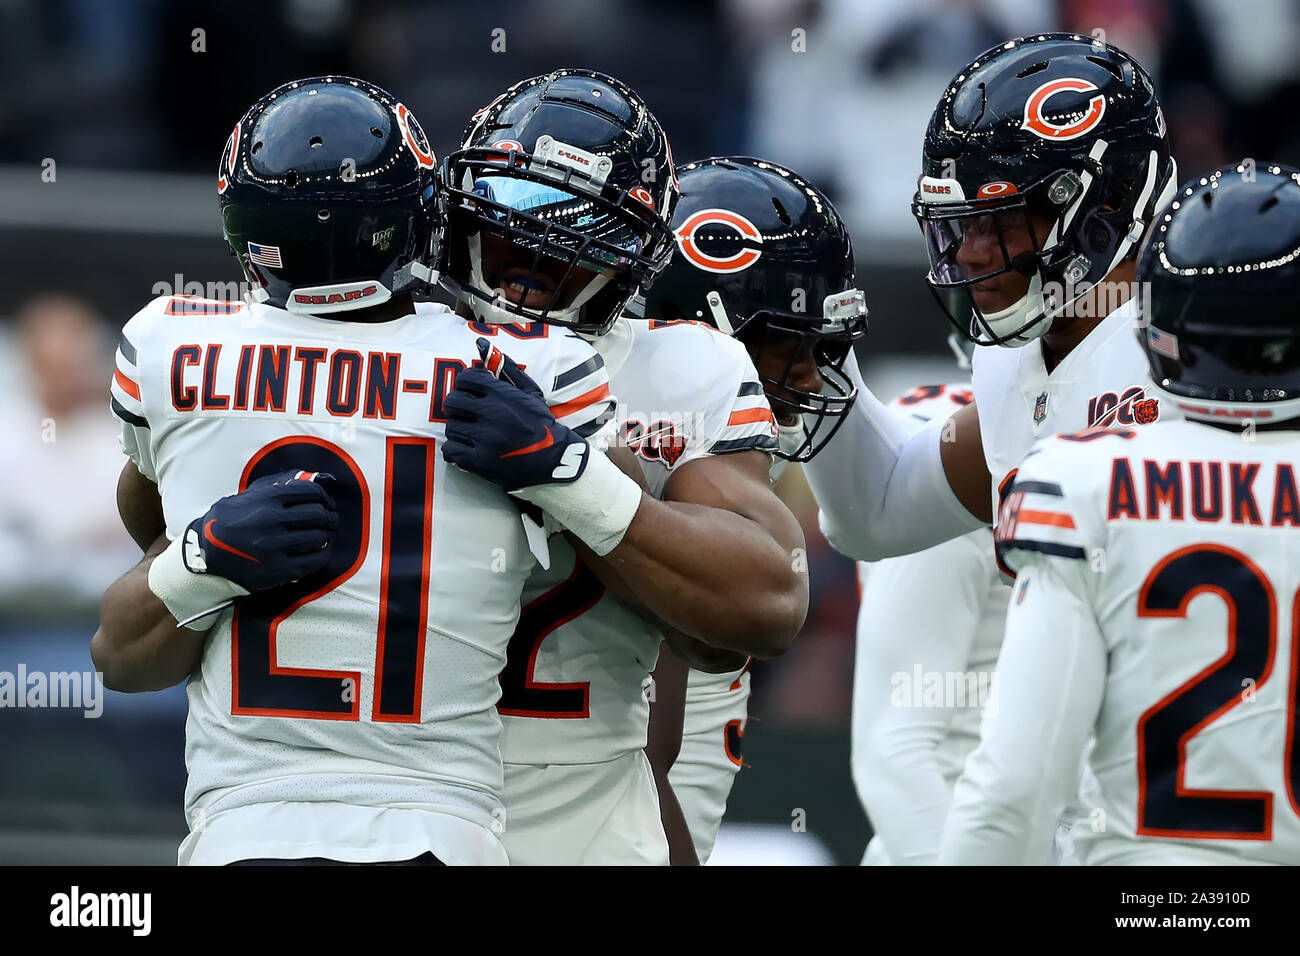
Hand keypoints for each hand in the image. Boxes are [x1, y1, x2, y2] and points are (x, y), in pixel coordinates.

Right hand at [182, 470, 337, 591]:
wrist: (204, 553)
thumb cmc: (228, 520)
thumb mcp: (246, 495)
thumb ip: (277, 486)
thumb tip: (313, 478)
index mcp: (266, 498)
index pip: (311, 492)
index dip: (324, 497)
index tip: (326, 503)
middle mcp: (272, 520)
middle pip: (319, 514)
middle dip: (330, 516)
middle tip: (331, 519)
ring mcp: (275, 545)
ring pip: (318, 536)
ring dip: (327, 534)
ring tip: (326, 534)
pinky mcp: (278, 569)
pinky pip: (314, 560)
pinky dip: (323, 554)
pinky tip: (321, 551)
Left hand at [442, 339, 590, 491]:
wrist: (553, 460)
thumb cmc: (540, 423)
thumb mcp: (530, 392)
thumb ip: (506, 367)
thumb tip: (481, 344)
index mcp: (504, 395)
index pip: (467, 378)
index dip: (464, 383)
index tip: (469, 391)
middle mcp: (493, 414)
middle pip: (452, 401)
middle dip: (457, 406)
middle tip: (466, 412)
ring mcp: (485, 439)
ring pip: (451, 427)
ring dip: (459, 429)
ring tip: (472, 433)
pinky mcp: (480, 461)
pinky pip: (451, 450)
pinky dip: (456, 450)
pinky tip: (468, 448)